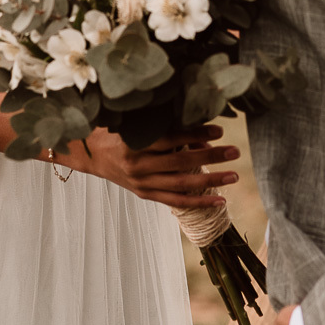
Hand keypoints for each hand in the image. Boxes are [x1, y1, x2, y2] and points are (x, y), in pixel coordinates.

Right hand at [61, 125, 240, 208]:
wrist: (89, 154)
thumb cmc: (114, 131)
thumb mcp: (133, 121)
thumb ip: (162, 124)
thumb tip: (199, 129)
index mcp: (134, 143)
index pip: (171, 139)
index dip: (196, 134)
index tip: (219, 129)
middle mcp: (138, 166)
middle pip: (180, 163)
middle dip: (210, 157)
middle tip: (234, 151)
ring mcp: (142, 183)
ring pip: (181, 185)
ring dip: (210, 181)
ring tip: (233, 175)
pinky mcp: (145, 194)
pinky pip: (176, 202)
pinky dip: (199, 202)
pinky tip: (219, 200)